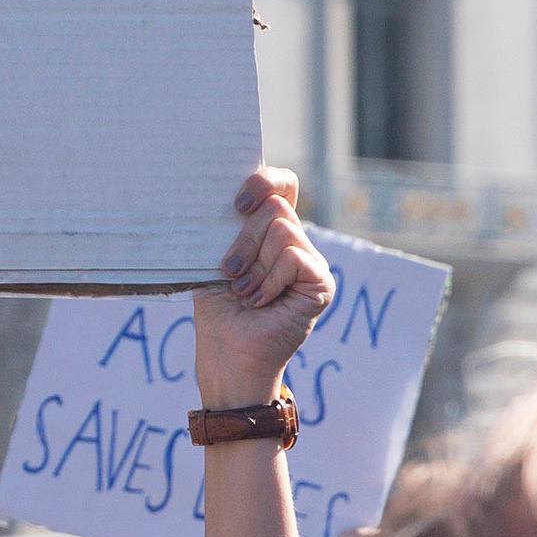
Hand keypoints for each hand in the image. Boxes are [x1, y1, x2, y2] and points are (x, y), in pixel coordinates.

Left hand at [189, 167, 332, 410]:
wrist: (227, 355)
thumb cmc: (218, 310)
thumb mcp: (215, 259)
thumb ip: (227, 226)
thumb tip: (228, 195)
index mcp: (271, 231)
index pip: (281, 185)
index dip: (264, 181)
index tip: (236, 204)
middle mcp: (296, 242)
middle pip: (275, 207)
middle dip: (244, 240)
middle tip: (231, 273)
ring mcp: (312, 262)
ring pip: (282, 229)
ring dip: (254, 265)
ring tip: (245, 293)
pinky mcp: (321, 282)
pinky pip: (293, 257)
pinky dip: (269, 280)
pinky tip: (260, 302)